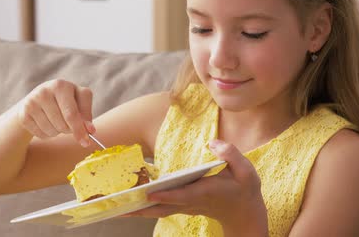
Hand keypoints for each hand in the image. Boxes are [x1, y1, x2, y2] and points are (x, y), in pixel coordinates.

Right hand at [17, 79, 94, 146]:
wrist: (38, 99)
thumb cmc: (65, 101)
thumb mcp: (78, 101)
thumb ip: (86, 115)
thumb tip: (90, 130)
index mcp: (61, 85)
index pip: (72, 114)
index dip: (80, 130)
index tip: (86, 142)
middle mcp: (44, 91)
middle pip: (62, 125)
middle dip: (69, 130)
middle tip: (69, 124)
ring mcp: (32, 102)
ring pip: (52, 131)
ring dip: (58, 132)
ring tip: (56, 121)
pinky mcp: (24, 114)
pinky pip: (41, 135)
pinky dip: (47, 134)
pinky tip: (46, 124)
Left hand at [126, 140, 267, 234]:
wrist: (244, 215)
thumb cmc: (244, 190)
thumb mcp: (247, 171)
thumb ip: (231, 155)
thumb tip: (212, 143)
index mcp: (204, 193)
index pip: (182, 195)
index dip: (167, 195)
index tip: (150, 193)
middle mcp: (189, 202)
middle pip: (160, 208)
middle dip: (139, 207)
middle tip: (116, 206)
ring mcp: (183, 207)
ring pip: (155, 210)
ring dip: (134, 210)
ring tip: (112, 206)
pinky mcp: (178, 207)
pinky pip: (156, 208)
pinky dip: (140, 207)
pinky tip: (124, 201)